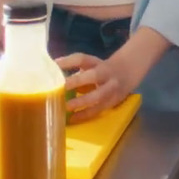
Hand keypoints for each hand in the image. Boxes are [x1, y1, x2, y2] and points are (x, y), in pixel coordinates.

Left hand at [57, 28, 171, 122]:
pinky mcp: (113, 101)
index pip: (81, 59)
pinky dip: (86, 114)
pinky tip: (73, 118)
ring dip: (82, 101)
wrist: (128, 71)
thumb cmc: (101, 70)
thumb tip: (49, 74)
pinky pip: (99, 109)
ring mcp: (111, 88)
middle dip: (77, 81)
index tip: (53, 65)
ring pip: (98, 95)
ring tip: (67, 107)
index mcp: (96, 62)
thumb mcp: (91, 65)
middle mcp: (105, 73)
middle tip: (62, 87)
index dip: (68, 61)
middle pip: (92, 75)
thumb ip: (74, 68)